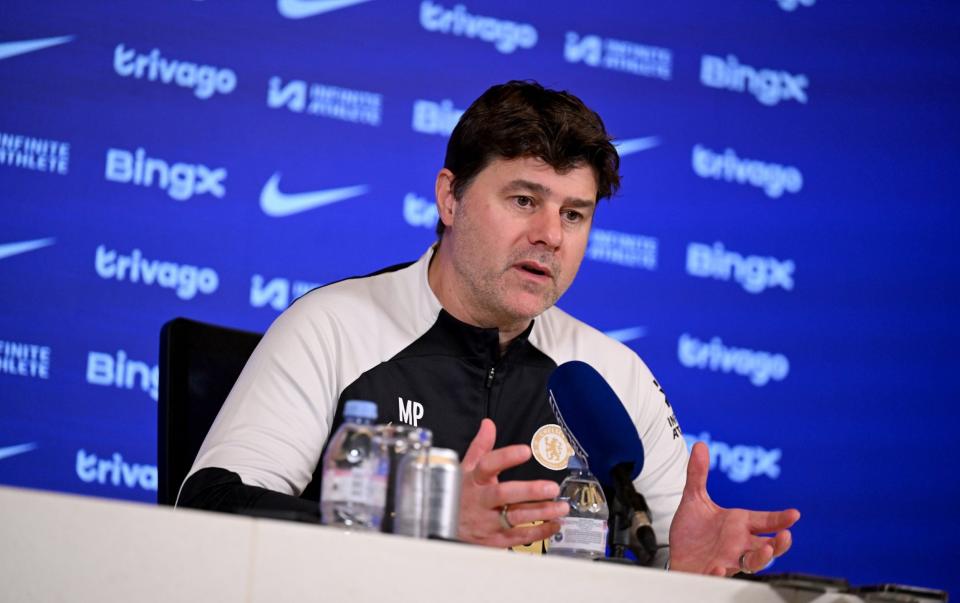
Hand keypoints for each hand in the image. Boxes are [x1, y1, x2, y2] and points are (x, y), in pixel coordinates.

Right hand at [457, 418, 568, 546]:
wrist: (445, 529)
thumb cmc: (459, 496)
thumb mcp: (465, 470)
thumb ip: (480, 447)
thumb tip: (488, 425)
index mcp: (473, 480)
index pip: (487, 465)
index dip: (506, 457)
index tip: (525, 451)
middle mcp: (480, 501)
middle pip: (503, 494)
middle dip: (528, 491)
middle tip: (551, 488)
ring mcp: (487, 522)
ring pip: (515, 517)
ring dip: (541, 512)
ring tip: (560, 506)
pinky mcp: (494, 540)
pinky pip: (519, 537)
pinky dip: (539, 531)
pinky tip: (554, 523)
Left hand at [669, 442, 799, 575]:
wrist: (677, 555)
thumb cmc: (692, 532)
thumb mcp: (694, 499)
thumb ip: (698, 474)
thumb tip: (700, 446)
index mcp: (739, 524)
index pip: (765, 521)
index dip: (780, 518)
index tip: (794, 514)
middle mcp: (738, 543)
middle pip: (767, 546)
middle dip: (778, 543)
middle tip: (785, 536)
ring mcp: (727, 559)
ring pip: (751, 563)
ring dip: (760, 558)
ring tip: (766, 552)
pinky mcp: (712, 572)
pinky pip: (719, 575)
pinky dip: (721, 572)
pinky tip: (719, 568)